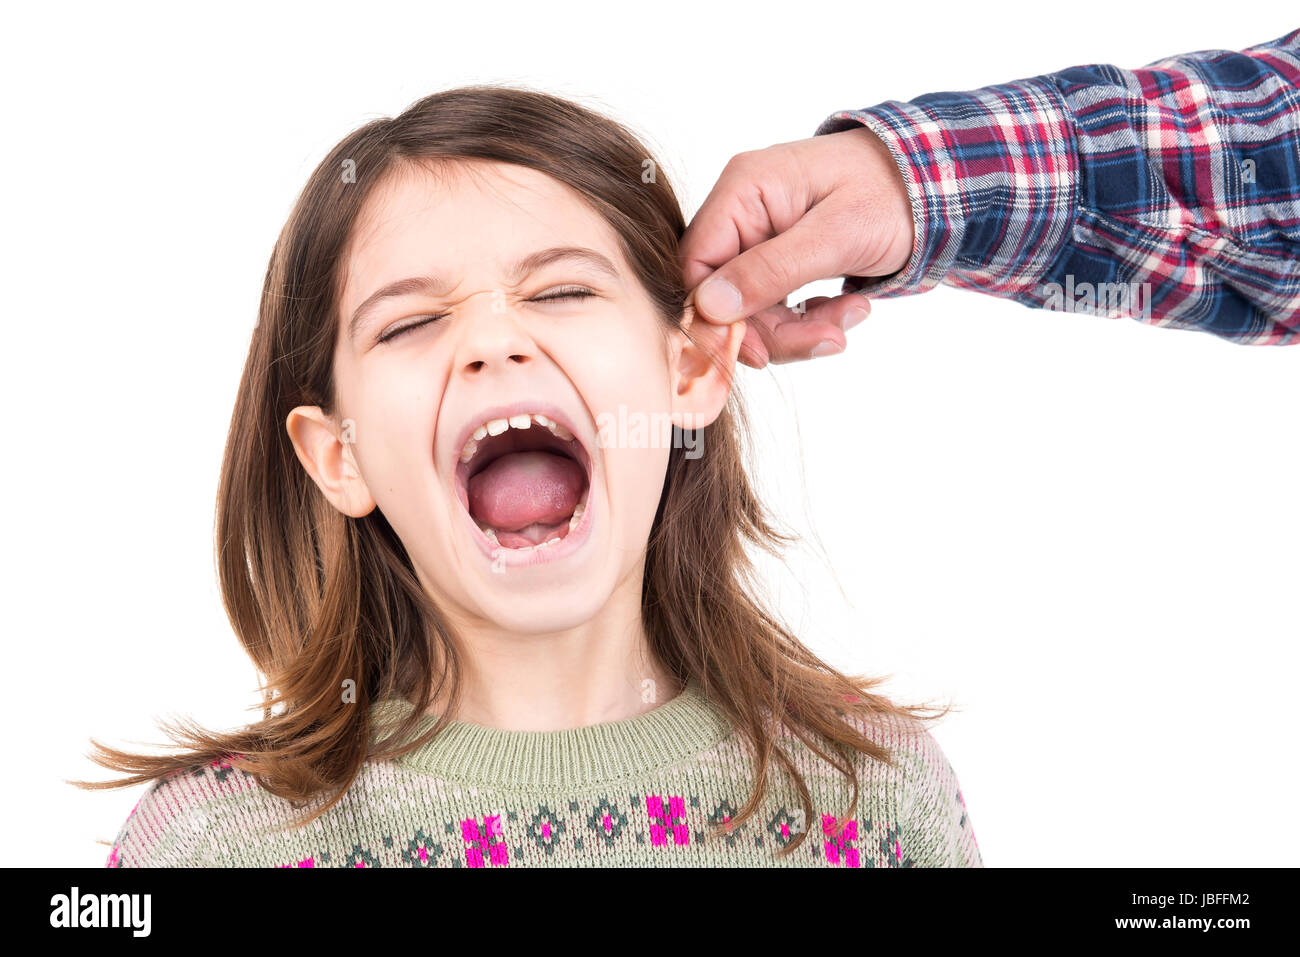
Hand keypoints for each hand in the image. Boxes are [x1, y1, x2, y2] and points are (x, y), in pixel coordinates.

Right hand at [680, 126, 912, 367]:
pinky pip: (777, 304)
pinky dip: (811, 319)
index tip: (757, 352)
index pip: (697, 264)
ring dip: (800, 328)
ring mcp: (761, 236)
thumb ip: (772, 270)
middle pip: (725, 295)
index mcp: (744, 190)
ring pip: (753, 308)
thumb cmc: (893, 192)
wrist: (938, 181)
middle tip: (827, 341)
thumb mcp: (836, 235)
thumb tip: (710, 307)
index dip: (717, 316)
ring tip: (853, 317)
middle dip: (774, 329)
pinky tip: (849, 307)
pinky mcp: (782, 258)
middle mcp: (744, 212)